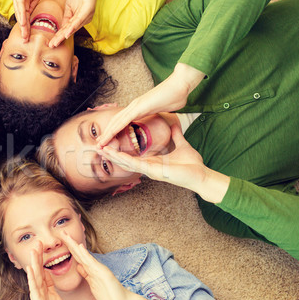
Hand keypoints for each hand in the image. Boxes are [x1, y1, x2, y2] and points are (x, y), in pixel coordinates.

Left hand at [12, 0, 48, 41]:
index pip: (24, 17)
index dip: (26, 27)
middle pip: (20, 17)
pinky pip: (20, 3)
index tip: (29, 37)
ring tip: (24, 34)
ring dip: (22, 24)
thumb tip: (33, 15)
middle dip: (23, 29)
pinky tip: (23, 21)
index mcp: (23, 0)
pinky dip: (21, 12)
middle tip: (25, 40)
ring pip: (19, 12)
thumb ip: (34, 4)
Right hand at [27, 244, 66, 299]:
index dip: (41, 257)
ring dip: (33, 263)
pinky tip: (30, 269)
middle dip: (37, 256)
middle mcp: (38, 290)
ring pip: (35, 276)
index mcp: (44, 288)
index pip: (42, 269)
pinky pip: (35, 288)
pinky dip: (32, 278)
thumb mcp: (54, 295)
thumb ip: (49, 284)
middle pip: (37, 270)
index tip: (41, 245)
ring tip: (32, 251)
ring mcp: (37, 295)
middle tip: (36, 242)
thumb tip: (46, 272)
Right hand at [49, 0, 101, 47]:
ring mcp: (86, 15)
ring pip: (73, 27)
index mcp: (78, 18)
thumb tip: (62, 27)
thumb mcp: (69, 5)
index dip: (58, 35)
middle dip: (60, 38)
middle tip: (51, 46)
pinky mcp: (88, 9)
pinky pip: (79, 19)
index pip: (66, 28)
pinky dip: (72, 26)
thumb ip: (66, 16)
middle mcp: (83, 19)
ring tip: (56, 42)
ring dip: (64, 35)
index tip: (50, 43)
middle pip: (69, 30)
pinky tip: (67, 32)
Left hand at [60, 231, 128, 299]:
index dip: (69, 248)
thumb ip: (86, 274)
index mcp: (90, 269)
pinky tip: (80, 246)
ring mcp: (98, 268)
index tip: (61, 240)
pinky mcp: (103, 273)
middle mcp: (93, 266)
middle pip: (78, 253)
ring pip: (83, 255)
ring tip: (66, 235)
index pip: (77, 256)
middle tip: (60, 232)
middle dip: (69, 243)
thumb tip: (79, 266)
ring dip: (74, 245)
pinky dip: (85, 254)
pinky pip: (92, 263)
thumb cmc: (108, 295)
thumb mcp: (93, 283)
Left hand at [97, 63, 203, 146]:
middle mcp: (134, 106)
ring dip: (107, 133)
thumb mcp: (165, 109)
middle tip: (98, 145)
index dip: (114, 131)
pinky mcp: (139, 106)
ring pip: (117, 121)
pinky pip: (124, 119)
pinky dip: (115, 128)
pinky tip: (108, 135)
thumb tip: (161, 115)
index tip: (108, 141)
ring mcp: (135, 105)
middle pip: (116, 122)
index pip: (122, 122)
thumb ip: (159, 113)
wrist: (181, 84)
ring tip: (99, 144)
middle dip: (106, 134)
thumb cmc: (175, 95)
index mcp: (139, 108)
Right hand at [99, 124, 229, 200]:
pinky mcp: (154, 172)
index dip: (120, 149)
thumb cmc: (192, 165)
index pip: (132, 155)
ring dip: (113, 157)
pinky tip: (116, 155)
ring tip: (101, 150)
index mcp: (152, 161)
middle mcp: (148, 167)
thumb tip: (174, 124)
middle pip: (125, 160)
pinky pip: (136, 165)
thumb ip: (176, 136)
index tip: (109, 142)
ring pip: (127, 163)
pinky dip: (125, 160)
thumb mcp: (182, 145)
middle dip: (111, 154)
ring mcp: (150, 170)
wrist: (201, 175)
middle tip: (97, 147)